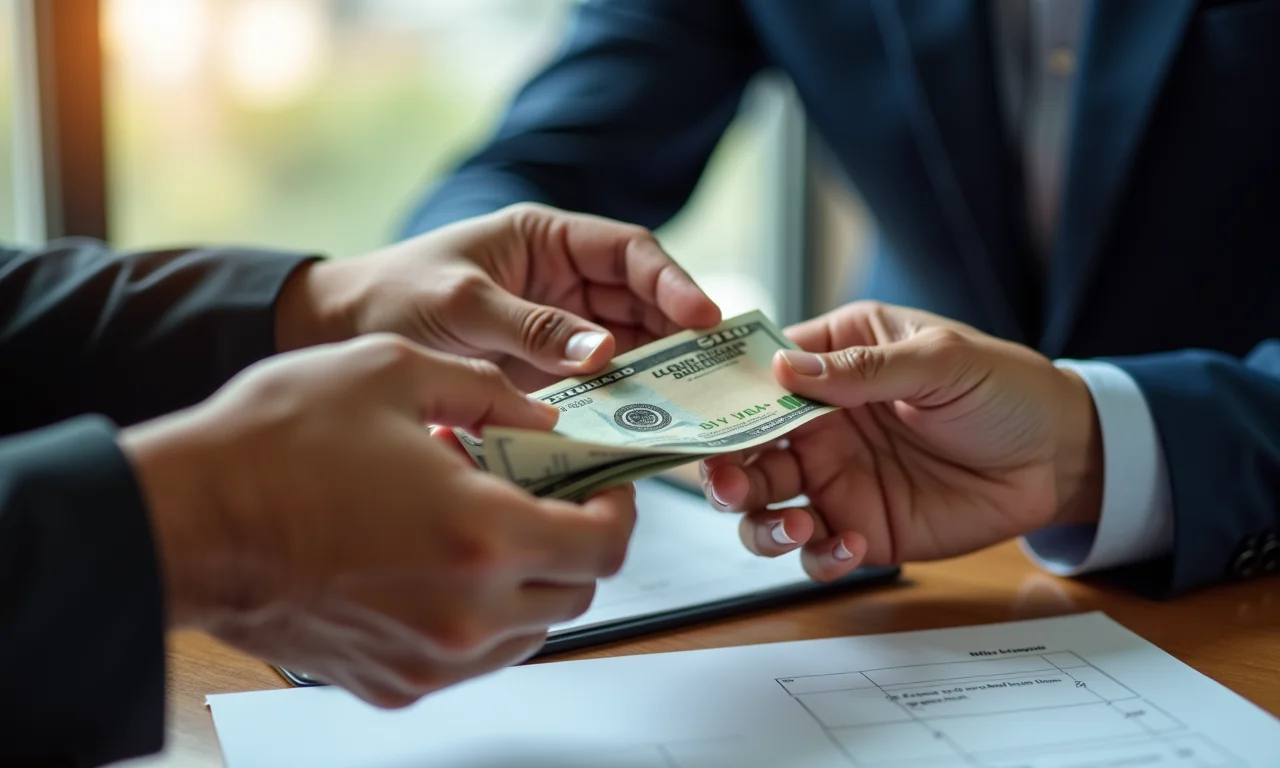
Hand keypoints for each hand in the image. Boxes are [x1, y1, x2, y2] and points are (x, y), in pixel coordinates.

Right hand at [119, 334, 635, 706]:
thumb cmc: (270, 448)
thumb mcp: (392, 371)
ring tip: (488, 525)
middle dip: (577, 542)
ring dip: (530, 580)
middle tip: (552, 500)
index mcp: (482, 534)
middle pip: (576, 593)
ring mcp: (430, 656)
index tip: (606, 488)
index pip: (604, 546)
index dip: (620, 512)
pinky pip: (472, 655)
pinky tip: (441, 564)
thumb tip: (538, 418)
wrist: (184, 521)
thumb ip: (488, 391)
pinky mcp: (393, 682)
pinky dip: (479, 613)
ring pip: (528, 630)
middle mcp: (466, 611)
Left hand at [276, 203, 721, 390]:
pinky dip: (625, 405)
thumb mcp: (460, 305)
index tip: (703, 317)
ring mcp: (558, 331)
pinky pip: (600, 386)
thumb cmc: (393, 296)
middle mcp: (562, 282)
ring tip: (694, 407)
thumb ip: (530, 328)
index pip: (628, 252)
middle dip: (680, 336)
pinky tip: (646, 429)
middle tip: (716, 374)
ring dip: (660, 375)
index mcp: (546, 240)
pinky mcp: (547, 376)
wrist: (338, 333)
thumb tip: (603, 353)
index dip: (672, 282)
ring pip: (630, 348)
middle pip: (641, 303)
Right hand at [700, 301, 1102, 581]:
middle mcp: (821, 423)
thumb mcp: (940, 360)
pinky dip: (821, 556)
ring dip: (760, 521)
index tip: (701, 419)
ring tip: (794, 525)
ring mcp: (837, 478)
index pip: (758, 375)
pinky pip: (818, 551)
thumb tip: (784, 370)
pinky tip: (853, 546)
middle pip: (745, 448)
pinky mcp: (863, 528)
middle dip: (724, 470)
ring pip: (765, 506)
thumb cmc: (1004, 388)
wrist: (1061, 456)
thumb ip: (864, 370)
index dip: (723, 397)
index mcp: (833, 361)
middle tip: (728, 485)